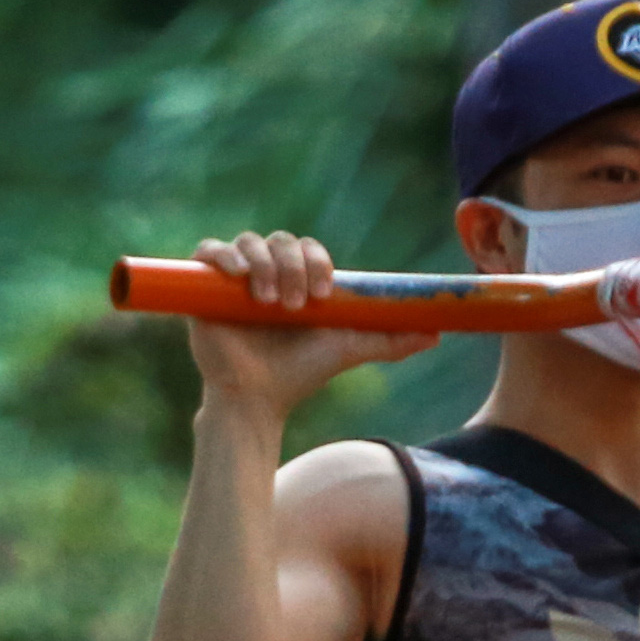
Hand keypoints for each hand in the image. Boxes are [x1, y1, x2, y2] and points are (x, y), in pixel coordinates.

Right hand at [185, 231, 436, 414]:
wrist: (258, 400)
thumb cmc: (300, 374)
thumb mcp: (347, 350)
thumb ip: (387, 339)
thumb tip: (437, 334)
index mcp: (298, 279)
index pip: (309, 248)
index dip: (318, 260)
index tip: (325, 293)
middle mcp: (267, 272)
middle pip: (281, 240)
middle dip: (292, 265)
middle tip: (298, 304)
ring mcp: (234, 278)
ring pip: (249, 241)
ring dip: (264, 264)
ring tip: (271, 303)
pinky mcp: (202, 286)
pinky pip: (209, 250)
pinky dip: (224, 256)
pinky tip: (238, 277)